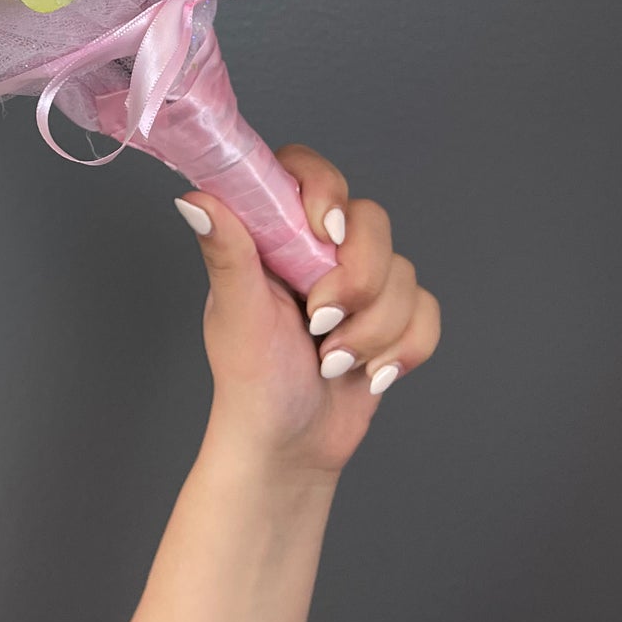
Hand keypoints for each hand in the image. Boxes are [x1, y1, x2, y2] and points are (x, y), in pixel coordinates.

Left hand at [177, 145, 439, 480]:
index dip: (326, 190)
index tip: (324, 232)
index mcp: (275, 236)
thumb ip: (226, 253)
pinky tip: (368, 375)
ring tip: (332, 362)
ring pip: (404, 273)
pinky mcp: (393, 318)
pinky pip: (427, 312)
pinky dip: (402, 351)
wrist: (290, 449)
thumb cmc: (251, 384)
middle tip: (320, 324)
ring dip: (372, 331)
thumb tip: (195, 199)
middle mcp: (319, 250)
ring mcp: (360, 283)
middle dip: (357, 283)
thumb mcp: (237, 315)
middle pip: (373, 221)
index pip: (307, 172)